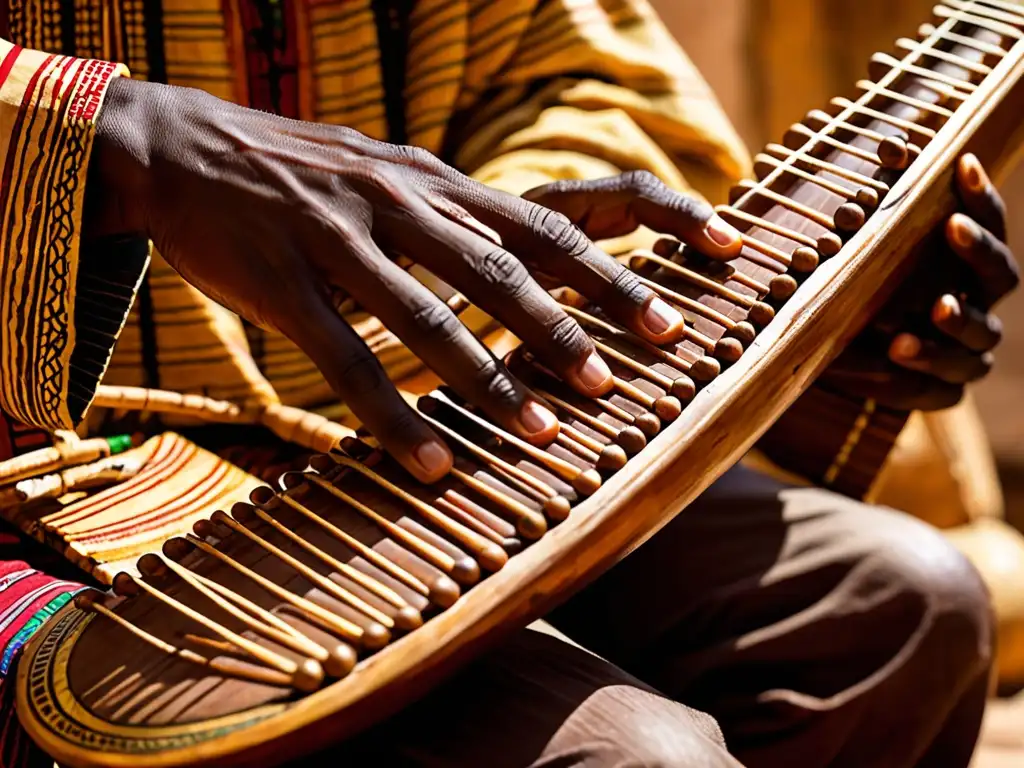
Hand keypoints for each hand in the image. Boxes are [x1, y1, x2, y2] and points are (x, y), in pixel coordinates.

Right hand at [87, 79, 742, 481]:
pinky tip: (433, 466)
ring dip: (494, 383)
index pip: (552, 215)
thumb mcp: (385, 170)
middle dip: (580, 321)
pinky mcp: (284, 284)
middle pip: (507, 267)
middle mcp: (400, 201)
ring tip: (548, 437)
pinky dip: (394, 420)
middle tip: (639, 370)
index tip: (706, 263)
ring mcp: (340, 240)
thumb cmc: (297, 170)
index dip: (630, 248)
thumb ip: (452, 208)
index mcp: (435, 180)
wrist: (178, 145)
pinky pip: (347, 363)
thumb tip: (523, 244)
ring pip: (432, 319)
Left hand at [819, 153, 1016, 410]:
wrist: (842, 362)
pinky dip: (913, 373)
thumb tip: (859, 157)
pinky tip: (890, 357)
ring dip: (949, 323)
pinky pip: (937, 387)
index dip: (981, 196)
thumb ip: (867, 224)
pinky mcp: (942, 390)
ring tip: (912, 322)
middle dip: (978, 249)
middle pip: (1001, 274)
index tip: (963, 164)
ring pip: (976, 338)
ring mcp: (967, 351)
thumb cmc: (858, 295)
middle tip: (953, 226)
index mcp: (967, 265)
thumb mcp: (856, 262)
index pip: (989, 224)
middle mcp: (979, 302)